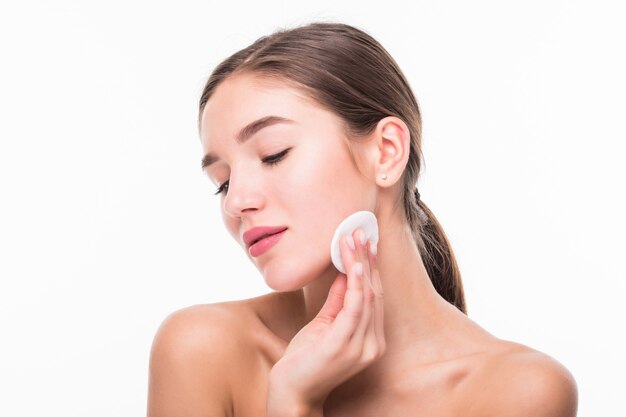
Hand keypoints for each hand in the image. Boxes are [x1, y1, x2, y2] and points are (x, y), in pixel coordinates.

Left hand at [267, 228, 385, 410]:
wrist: (291, 394)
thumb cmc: (306, 361)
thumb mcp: (324, 324)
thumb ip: (338, 301)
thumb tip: (346, 273)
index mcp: (371, 339)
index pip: (376, 296)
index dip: (372, 267)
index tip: (366, 241)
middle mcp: (373, 344)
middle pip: (375, 292)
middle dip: (368, 259)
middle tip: (362, 231)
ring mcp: (361, 347)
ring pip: (367, 296)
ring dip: (361, 264)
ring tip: (354, 239)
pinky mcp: (343, 346)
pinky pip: (355, 309)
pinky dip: (356, 285)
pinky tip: (354, 265)